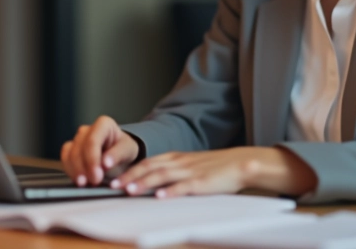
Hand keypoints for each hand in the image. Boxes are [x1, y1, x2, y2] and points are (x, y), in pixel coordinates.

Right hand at [60, 116, 139, 186]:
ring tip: (85, 184)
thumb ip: (118, 154)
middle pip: (79, 147)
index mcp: (103, 124)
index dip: (92, 158)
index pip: (92, 141)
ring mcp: (78, 139)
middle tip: (94, 182)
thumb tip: (105, 163)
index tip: (97, 175)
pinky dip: (70, 170)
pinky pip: (65, 158)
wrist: (119, 154)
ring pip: (69, 153)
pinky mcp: (71, 150)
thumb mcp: (128, 150)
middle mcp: (88, 130)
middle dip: (84, 167)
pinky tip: (79, 180)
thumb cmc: (124, 148)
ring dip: (75, 170)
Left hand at [109, 146, 316, 198]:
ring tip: (130, 190)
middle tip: (113, 185)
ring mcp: (191, 171)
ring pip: (163, 176)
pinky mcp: (203, 182)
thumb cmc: (216, 168)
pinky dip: (171, 191)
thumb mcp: (191, 165)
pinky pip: (184, 187)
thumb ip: (173, 172)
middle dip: (130, 176)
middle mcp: (180, 162)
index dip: (129, 170)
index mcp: (176, 158)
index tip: (113, 178)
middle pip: (150, 167)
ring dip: (145, 183)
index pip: (148, 162)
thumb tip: (152, 184)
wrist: (242, 163)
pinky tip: (160, 197)